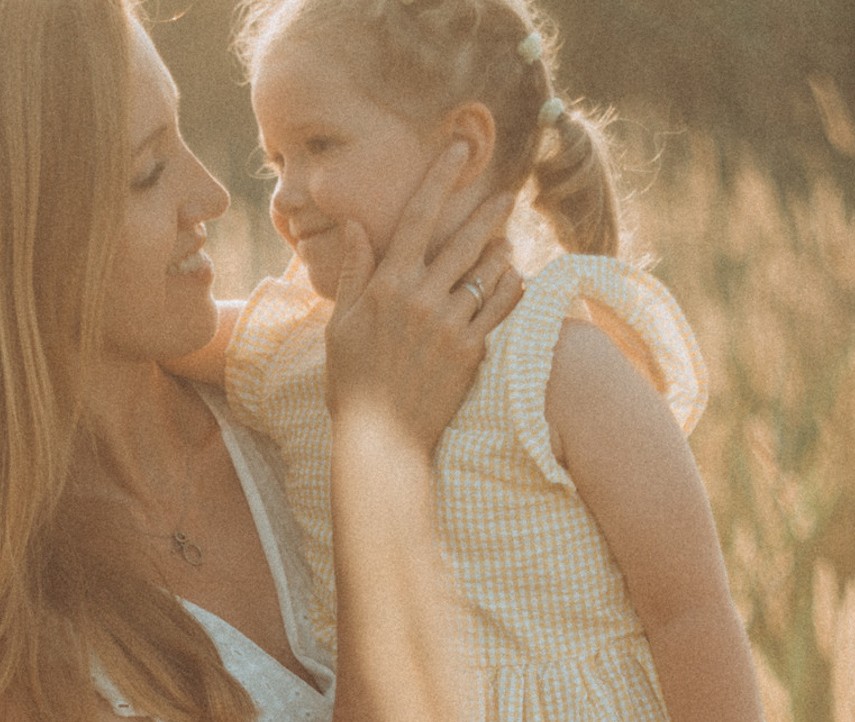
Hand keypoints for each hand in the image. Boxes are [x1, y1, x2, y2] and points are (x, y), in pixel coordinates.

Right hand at [324, 144, 520, 453]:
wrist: (380, 439)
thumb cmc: (352, 384)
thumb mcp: (340, 326)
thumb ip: (353, 272)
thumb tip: (355, 226)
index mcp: (387, 285)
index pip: (418, 216)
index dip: (440, 176)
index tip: (458, 149)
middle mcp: (421, 298)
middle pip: (464, 239)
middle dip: (488, 210)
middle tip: (506, 191)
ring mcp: (450, 324)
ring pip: (488, 271)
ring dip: (501, 251)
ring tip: (507, 242)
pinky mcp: (471, 351)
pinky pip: (500, 307)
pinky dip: (510, 288)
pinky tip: (515, 279)